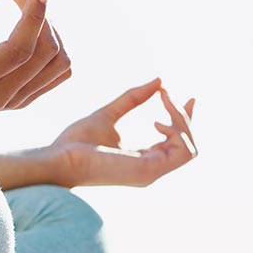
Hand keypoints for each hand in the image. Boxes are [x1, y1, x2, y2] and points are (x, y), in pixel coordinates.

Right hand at [0, 0, 71, 132]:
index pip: (22, 47)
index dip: (36, 12)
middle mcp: (0, 96)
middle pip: (47, 52)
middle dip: (40, 14)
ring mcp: (13, 103)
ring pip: (59, 65)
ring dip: (51, 30)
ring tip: (25, 11)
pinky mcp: (21, 102)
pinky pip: (57, 74)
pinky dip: (54, 48)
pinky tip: (31, 31)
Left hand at [50, 78, 197, 186]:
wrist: (61, 157)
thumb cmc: (77, 141)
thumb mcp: (109, 113)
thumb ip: (133, 99)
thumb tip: (159, 81)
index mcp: (142, 158)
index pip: (176, 143)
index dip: (186, 119)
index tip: (190, 97)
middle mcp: (150, 168)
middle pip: (188, 144)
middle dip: (184, 116)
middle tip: (166, 95)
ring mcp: (151, 172)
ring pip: (190, 148)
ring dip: (182, 121)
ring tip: (164, 104)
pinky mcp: (150, 171)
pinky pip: (183, 152)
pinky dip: (177, 131)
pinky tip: (158, 120)